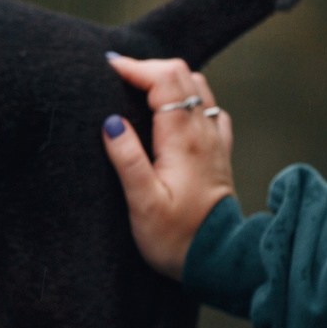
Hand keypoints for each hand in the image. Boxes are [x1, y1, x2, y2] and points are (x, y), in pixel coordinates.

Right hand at [100, 53, 235, 279]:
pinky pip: (209, 109)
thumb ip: (127, 160)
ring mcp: (214, 140)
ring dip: (169, 79)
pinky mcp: (219, 153)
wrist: (217, 260)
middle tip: (117, 76)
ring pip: (198, 87)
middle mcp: (203, 133)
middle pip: (182, 74)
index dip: (135, 67)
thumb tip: (110, 122)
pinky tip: (173, 111)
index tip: (108, 68)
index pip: (164, 79)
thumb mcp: (143, 204)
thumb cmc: (176, 238)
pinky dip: (189, 97)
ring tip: (139, 88)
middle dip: (148, 67)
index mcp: (183, 139)